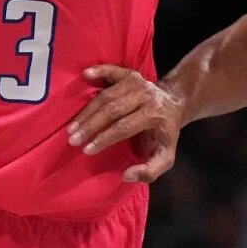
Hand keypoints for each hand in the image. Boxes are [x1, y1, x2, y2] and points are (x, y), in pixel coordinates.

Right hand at [66, 65, 182, 183]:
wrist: (174, 105)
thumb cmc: (165, 134)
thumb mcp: (165, 157)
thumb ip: (150, 171)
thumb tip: (126, 176)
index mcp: (154, 114)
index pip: (123, 127)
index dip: (104, 138)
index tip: (87, 150)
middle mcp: (145, 96)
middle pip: (112, 110)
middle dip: (90, 126)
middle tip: (73, 139)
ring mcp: (137, 82)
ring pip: (107, 96)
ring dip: (87, 111)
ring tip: (72, 127)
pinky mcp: (130, 74)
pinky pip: (112, 71)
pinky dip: (99, 71)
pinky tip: (85, 74)